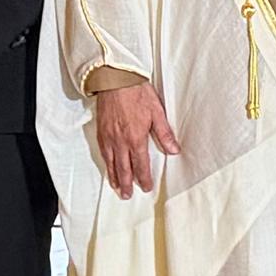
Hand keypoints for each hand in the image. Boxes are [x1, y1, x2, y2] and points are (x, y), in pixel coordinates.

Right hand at [92, 81, 178, 198]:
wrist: (116, 80)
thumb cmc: (137, 93)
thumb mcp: (157, 112)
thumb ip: (164, 134)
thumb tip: (174, 150)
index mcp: (136, 138)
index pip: (140, 164)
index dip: (144, 178)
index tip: (146, 187)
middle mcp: (121, 141)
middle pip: (124, 168)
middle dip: (127, 184)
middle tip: (128, 196)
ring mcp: (109, 137)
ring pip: (112, 163)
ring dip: (115, 178)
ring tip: (118, 188)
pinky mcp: (101, 132)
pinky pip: (103, 153)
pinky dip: (106, 164)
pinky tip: (108, 168)